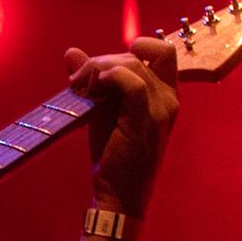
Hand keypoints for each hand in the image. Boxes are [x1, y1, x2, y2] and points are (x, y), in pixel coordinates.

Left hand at [64, 37, 179, 219]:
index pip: (164, 51)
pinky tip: (92, 89)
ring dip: (99, 68)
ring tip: (79, 87)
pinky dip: (110, 77)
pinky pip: (133, 82)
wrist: (118, 195)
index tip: (107, 62)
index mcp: (166, 95)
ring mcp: (161, 109)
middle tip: (77, 80)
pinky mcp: (146, 120)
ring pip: (133, 64)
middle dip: (103, 60)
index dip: (139, 45)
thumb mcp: (103, 111)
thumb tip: (72, 52)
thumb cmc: (113, 156)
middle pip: (140, 55)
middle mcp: (169, 99)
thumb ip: (93, 80)